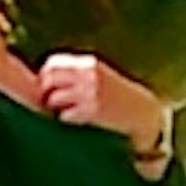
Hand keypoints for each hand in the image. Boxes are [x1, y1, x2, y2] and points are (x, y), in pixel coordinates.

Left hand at [36, 49, 167, 155]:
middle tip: (50, 103)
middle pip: (47, 79)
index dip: (46, 76)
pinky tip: (74, 121)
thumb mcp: (99, 75)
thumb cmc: (118, 95)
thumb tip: (41, 78)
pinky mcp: (92, 113)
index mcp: (89, 64)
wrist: (144, 113)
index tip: (49, 87)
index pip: (52, 63)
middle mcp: (88, 76)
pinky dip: (65, 120)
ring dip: (54, 108)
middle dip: (45, 92)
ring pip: (54, 99)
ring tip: (61, 113)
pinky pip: (65, 116)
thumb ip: (76, 72)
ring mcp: (90, 94)